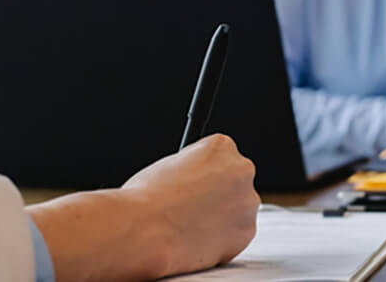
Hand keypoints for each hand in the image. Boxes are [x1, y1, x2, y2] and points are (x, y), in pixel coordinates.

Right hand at [27, 134, 258, 281]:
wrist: (138, 231)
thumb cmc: (138, 199)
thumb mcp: (162, 168)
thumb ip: (185, 169)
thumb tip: (182, 176)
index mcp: (221, 145)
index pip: (222, 158)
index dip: (200, 177)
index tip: (186, 189)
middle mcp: (243, 169)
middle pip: (235, 182)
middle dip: (215, 195)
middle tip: (185, 209)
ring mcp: (247, 201)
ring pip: (237, 208)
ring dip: (219, 217)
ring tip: (185, 225)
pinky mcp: (244, 231)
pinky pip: (235, 233)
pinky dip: (218, 239)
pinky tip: (194, 239)